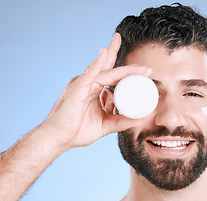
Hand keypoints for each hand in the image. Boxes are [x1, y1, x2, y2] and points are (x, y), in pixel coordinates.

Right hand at [40, 33, 150, 150]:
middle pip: (111, 69)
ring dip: (125, 70)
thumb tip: (140, 120)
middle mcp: (89, 83)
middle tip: (148, 68)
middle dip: (129, 67)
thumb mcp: (105, 125)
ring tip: (142, 69)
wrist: (58, 139)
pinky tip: (104, 54)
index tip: (146, 74)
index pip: (113, 77)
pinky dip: (96, 64)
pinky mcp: (76, 88)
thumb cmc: (77, 131)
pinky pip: (88, 74)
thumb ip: (120, 122)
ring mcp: (82, 84)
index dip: (129, 73)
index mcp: (94, 90)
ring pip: (106, 72)